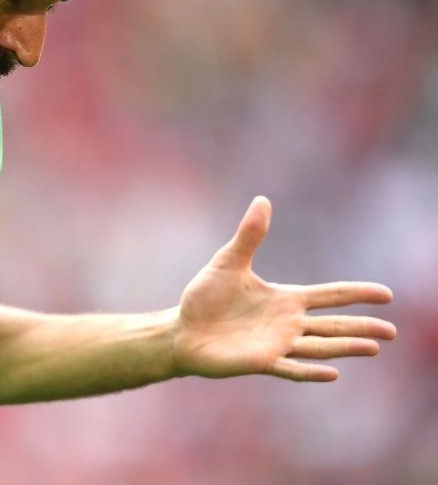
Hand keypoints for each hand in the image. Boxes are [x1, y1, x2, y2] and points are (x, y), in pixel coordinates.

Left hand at [172, 196, 395, 381]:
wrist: (182, 330)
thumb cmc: (205, 297)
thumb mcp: (228, 262)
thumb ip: (249, 235)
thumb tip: (262, 200)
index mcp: (284, 299)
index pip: (328, 295)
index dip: (356, 294)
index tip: (386, 294)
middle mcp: (286, 323)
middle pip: (332, 325)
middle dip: (361, 327)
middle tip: (392, 332)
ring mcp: (276, 344)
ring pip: (319, 347)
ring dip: (345, 347)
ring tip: (373, 347)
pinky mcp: (260, 362)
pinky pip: (290, 369)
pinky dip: (310, 372)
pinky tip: (333, 374)